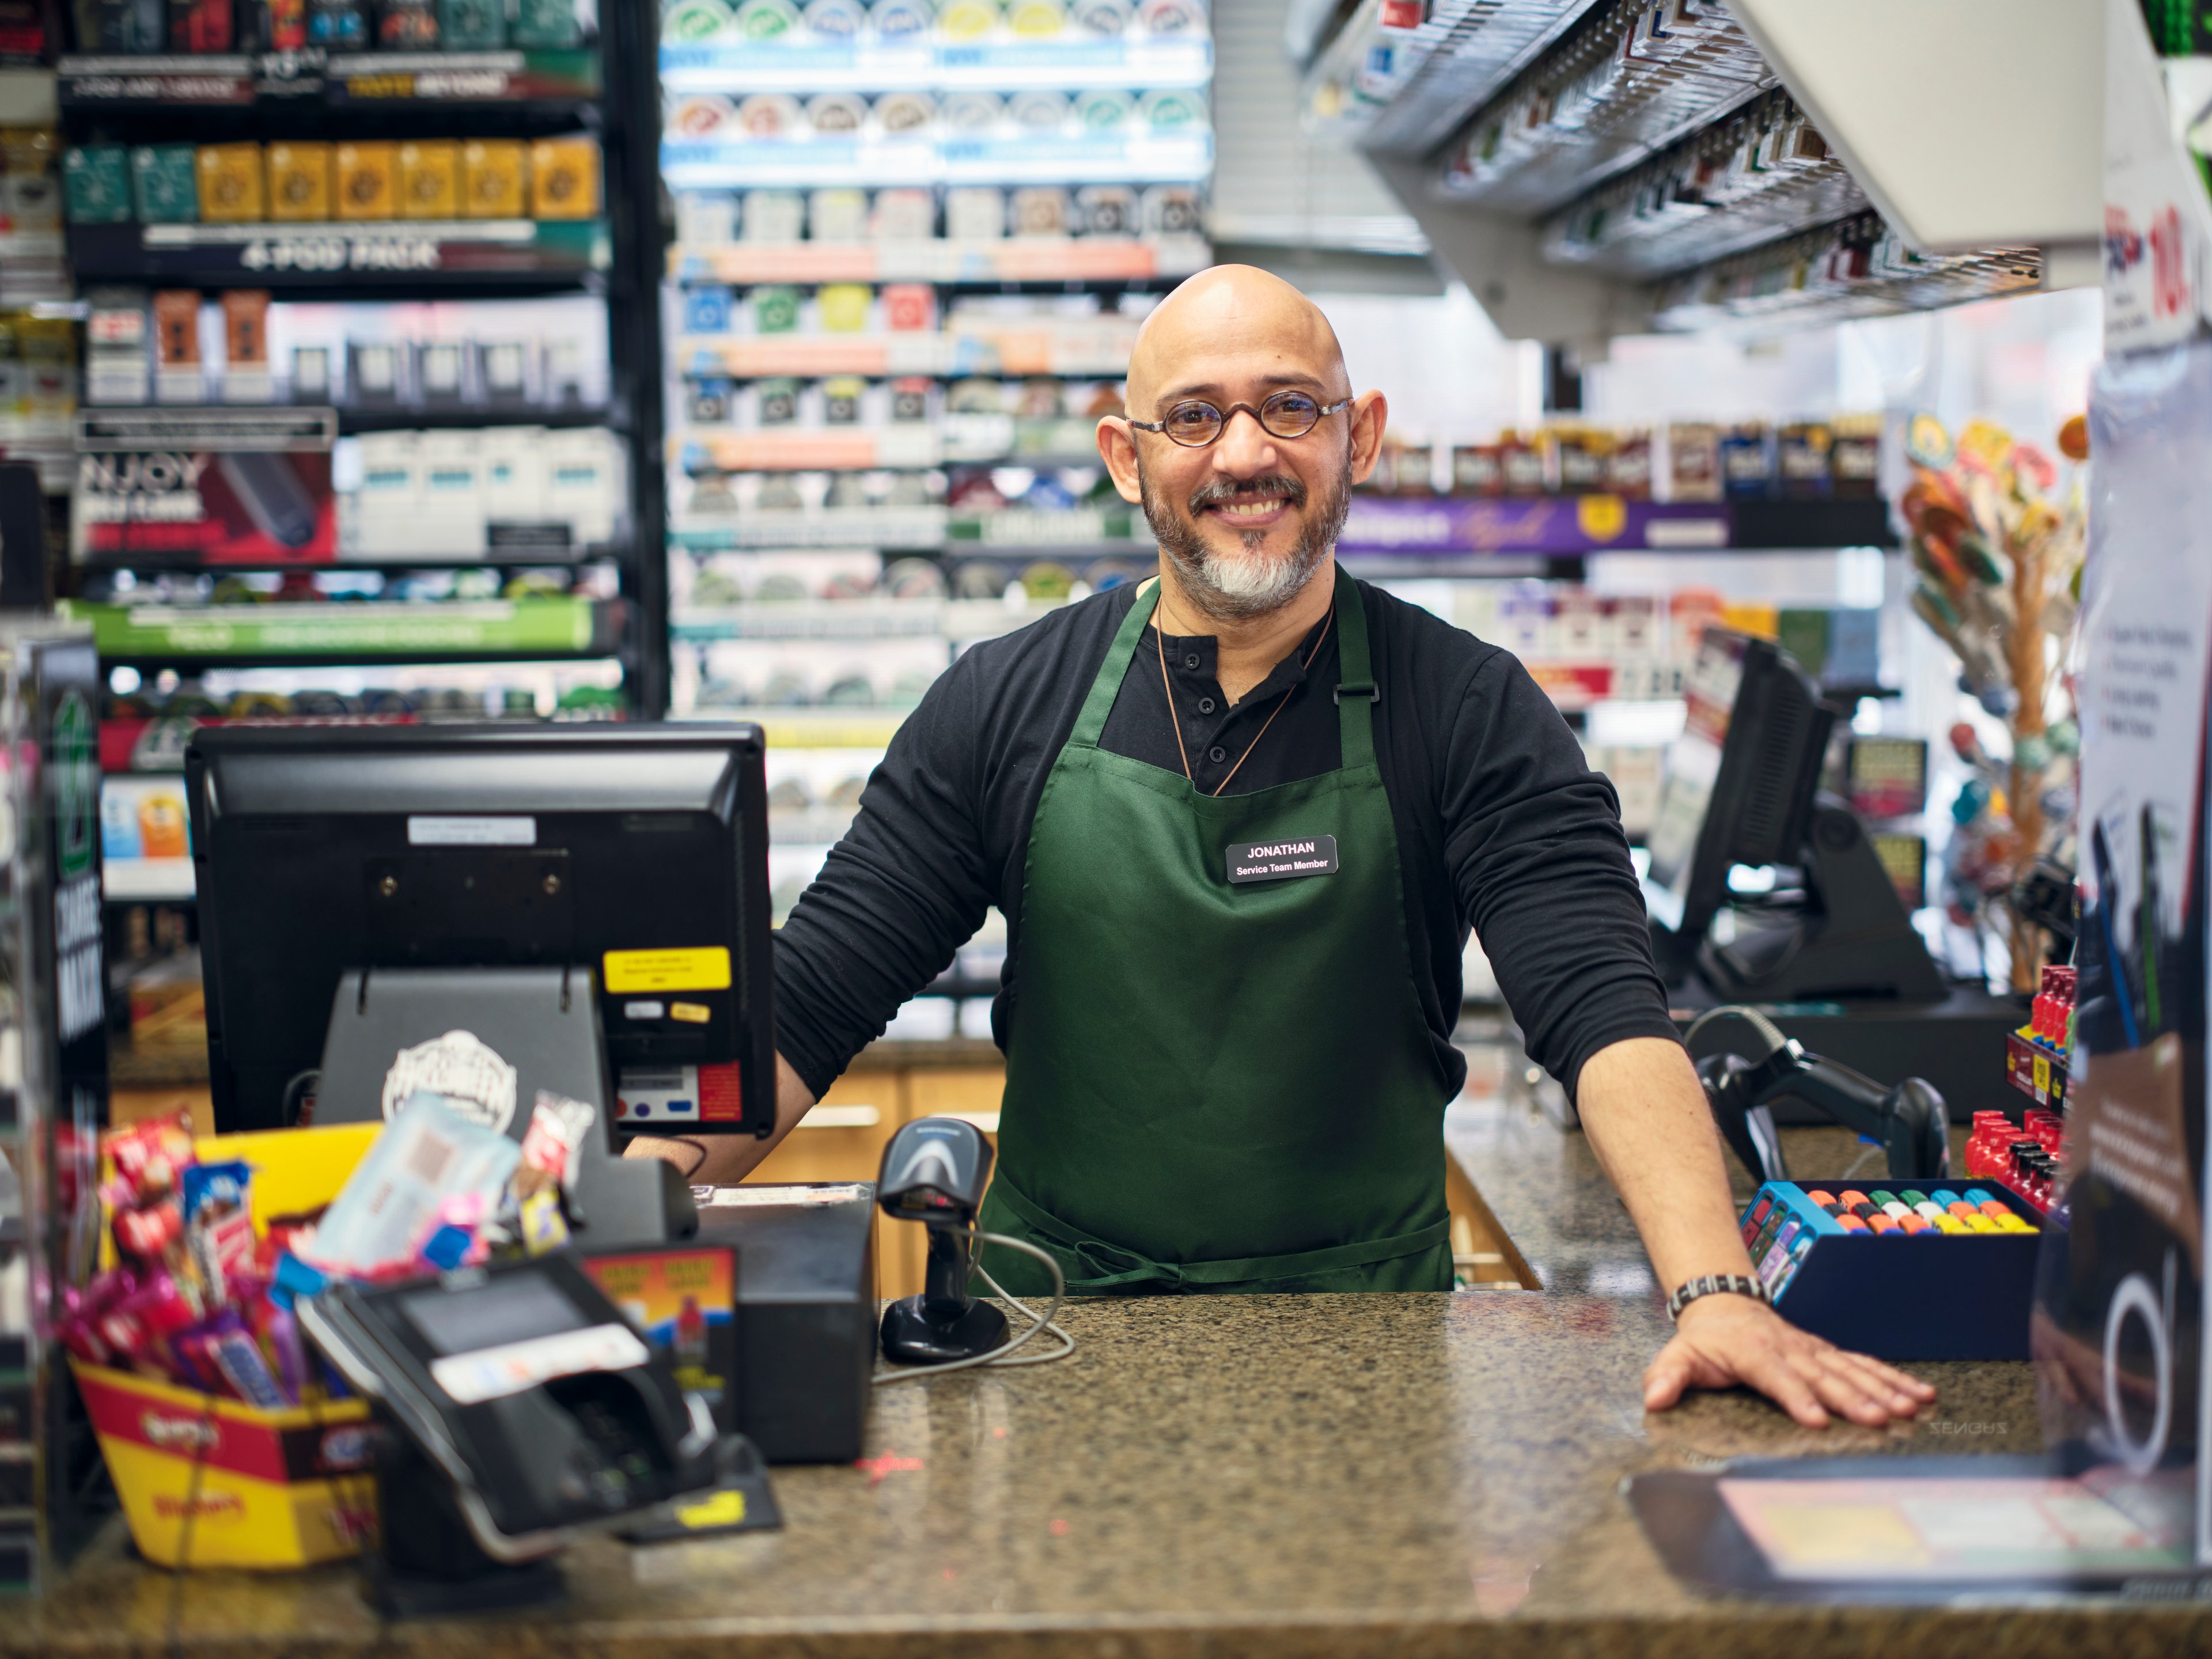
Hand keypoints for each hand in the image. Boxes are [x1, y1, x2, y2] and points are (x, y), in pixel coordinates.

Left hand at [1643, 1293, 1936, 1427]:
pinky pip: (1864, 1365)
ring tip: (1912, 1408)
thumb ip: (1666, 1377)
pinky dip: (1894, 1379)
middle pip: (1823, 1375)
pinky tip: (1921, 1395)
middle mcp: (1790, 1349)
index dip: (1796, 1397)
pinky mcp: (1828, 1353)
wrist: (1725, 1303)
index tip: (1816, 1419)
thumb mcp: (1678, 1355)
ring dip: (1883, 1389)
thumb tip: (1653, 1399)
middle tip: (1879, 1420)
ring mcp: (1813, 1350)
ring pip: (1852, 1369)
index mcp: (1753, 1352)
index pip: (1776, 1376)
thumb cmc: (1703, 1339)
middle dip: (1852, 1398)